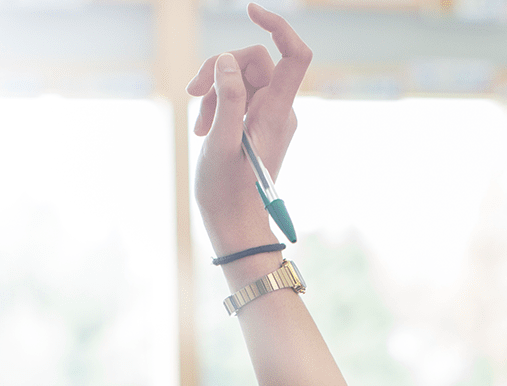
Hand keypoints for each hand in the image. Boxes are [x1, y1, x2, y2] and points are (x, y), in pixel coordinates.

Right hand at [187, 3, 311, 255]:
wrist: (237, 225)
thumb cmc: (227, 193)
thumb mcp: (219, 143)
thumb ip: (227, 99)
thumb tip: (229, 61)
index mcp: (278, 112)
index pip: (294, 56)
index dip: (278, 26)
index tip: (251, 10)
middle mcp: (281, 111)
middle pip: (256, 61)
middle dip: (220, 68)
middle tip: (193, 94)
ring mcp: (272, 118)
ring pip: (242, 78)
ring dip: (214, 90)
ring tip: (198, 122)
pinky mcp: (260, 125)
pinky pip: (239, 97)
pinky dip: (218, 104)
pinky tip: (202, 128)